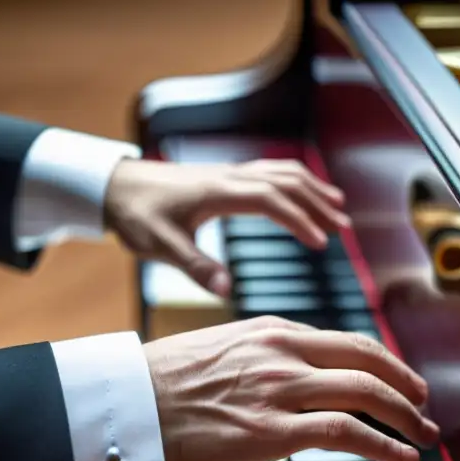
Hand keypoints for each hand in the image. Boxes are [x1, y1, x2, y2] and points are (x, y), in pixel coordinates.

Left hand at [104, 158, 349, 297]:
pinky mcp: (228, 175)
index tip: (320, 242)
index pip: (270, 201)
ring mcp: (230, 172)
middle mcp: (229, 176)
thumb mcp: (161, 247)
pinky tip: (307, 192)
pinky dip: (296, 180)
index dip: (298, 220)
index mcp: (218, 193)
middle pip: (285, 182)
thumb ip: (196, 267)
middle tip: (343, 228)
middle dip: (317, 203)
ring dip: (312, 189)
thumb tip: (227, 290)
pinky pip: (271, 171)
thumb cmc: (137, 216)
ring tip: (338, 209)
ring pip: (282, 172)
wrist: (116, 186)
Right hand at [143, 316, 439, 460]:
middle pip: (367, 359)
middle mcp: (283, 352)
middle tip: (424, 405)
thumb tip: (287, 377)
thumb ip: (260, 358)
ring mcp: (280, 389)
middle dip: (406, 385)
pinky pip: (346, 433)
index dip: (383, 362)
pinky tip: (401, 457)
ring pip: (366, 392)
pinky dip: (383, 445)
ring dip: (406, 416)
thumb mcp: (219, 351)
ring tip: (423, 435)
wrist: (120, 406)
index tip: (399, 380)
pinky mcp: (272, 431)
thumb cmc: (158, 385)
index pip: (345, 342)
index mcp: (271, 331)